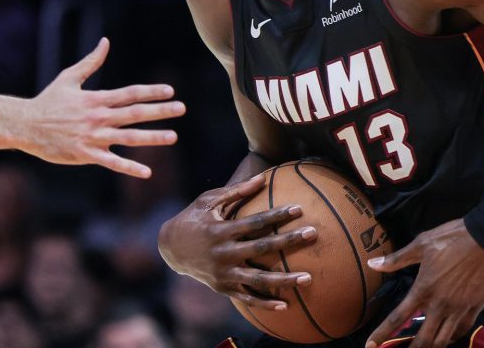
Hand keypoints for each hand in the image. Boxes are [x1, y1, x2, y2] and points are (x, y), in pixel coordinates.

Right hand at [23, 37, 184, 177]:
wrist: (25, 125)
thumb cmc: (48, 101)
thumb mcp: (69, 77)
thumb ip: (91, 62)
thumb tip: (105, 41)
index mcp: (96, 99)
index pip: (129, 94)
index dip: (151, 92)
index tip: (170, 91)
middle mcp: (98, 117)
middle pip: (134, 113)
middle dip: (160, 111)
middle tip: (181, 109)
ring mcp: (93, 137)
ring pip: (128, 138)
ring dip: (152, 138)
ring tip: (173, 137)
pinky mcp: (86, 154)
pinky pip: (111, 162)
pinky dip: (129, 167)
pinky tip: (147, 171)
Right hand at [158, 175, 317, 309]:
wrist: (170, 248)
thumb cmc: (193, 218)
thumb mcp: (208, 201)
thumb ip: (236, 191)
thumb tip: (263, 178)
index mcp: (221, 230)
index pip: (255, 222)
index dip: (277, 215)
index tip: (299, 208)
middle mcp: (223, 253)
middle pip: (262, 248)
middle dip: (289, 241)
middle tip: (313, 234)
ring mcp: (223, 273)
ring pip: (258, 279)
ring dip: (284, 279)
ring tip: (308, 278)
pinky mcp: (223, 288)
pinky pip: (247, 298)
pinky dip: (265, 303)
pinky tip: (285, 305)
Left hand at [365, 219, 483, 347]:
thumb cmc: (451, 238)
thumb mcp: (421, 244)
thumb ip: (396, 259)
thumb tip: (372, 265)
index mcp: (423, 288)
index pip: (398, 317)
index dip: (382, 333)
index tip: (370, 345)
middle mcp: (440, 304)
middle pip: (423, 339)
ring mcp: (459, 308)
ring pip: (443, 340)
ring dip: (431, 346)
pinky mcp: (476, 307)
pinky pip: (462, 330)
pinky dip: (451, 337)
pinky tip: (446, 337)